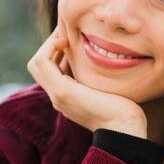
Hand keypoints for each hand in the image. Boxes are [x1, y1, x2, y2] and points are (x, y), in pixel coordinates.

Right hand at [28, 24, 148, 137]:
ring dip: (49, 44)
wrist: (126, 130)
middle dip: (50, 45)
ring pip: (37, 63)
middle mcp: (57, 97)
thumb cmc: (125, 111)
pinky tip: (66, 40)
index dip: (56, 51)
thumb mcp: (107, 89)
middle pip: (38, 65)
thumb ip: (98, 78)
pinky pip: (43, 62)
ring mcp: (57, 95)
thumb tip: (103, 57)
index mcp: (67, 97)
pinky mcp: (63, 91)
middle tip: (67, 33)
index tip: (72, 39)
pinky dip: (50, 47)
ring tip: (66, 34)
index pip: (50, 69)